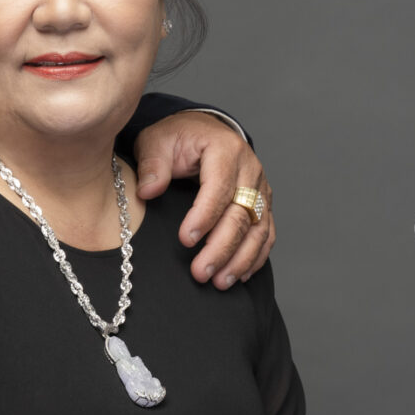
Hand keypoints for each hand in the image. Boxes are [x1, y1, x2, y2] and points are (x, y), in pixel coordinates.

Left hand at [133, 113, 273, 285]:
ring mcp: (260, 188)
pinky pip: (267, 234)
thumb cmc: (178, 137)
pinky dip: (256, 257)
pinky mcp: (263, 204)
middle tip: (200, 272)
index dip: (205, 216)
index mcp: (225, 149)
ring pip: (258, 229)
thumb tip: (148, 190)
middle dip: (221, 248)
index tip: (186, 239)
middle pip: (241, 214)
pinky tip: (240, 275)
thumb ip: (153, 164)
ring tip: (219, 282)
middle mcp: (250, 168)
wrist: (202, 131)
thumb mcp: (157, 141)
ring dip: (241, 259)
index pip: (220, 187)